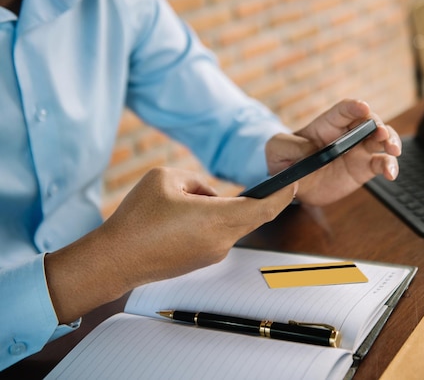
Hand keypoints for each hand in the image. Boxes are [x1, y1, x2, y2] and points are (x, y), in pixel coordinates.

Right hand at [45, 167, 295, 323]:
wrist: (115, 259)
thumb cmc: (137, 217)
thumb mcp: (167, 177)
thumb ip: (199, 181)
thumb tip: (211, 194)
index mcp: (217, 219)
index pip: (265, 207)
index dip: (282, 194)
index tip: (292, 181)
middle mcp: (222, 241)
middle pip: (251, 215)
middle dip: (250, 197)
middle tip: (248, 183)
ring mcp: (213, 254)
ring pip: (232, 222)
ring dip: (221, 208)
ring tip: (182, 202)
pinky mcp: (203, 261)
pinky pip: (218, 234)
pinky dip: (210, 220)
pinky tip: (182, 216)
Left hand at [265, 99, 401, 205]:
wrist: (291, 182)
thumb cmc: (284, 158)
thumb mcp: (278, 148)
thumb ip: (290, 146)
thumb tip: (309, 150)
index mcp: (327, 124)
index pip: (344, 110)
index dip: (354, 107)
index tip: (363, 107)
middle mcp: (347, 134)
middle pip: (369, 122)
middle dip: (379, 125)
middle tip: (382, 133)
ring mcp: (358, 151)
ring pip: (381, 141)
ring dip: (391, 142)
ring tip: (393, 151)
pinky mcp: (363, 169)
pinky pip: (380, 165)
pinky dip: (389, 167)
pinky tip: (391, 173)